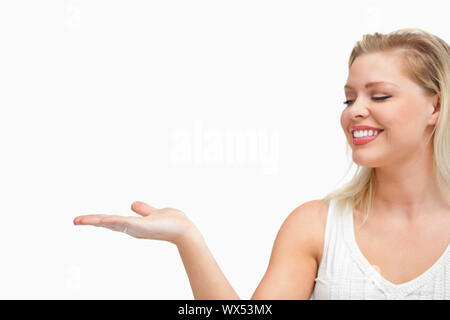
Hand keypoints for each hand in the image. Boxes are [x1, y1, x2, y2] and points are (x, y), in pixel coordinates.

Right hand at [73, 201, 198, 244]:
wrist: (184, 229)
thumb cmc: (171, 222)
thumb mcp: (153, 213)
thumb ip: (143, 209)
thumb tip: (133, 204)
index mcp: (132, 224)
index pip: (110, 220)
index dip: (96, 219)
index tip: (80, 219)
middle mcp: (132, 228)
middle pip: (107, 223)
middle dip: (91, 221)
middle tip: (74, 220)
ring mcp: (136, 228)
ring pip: (113, 223)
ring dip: (98, 221)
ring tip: (82, 220)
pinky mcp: (143, 227)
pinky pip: (127, 223)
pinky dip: (115, 221)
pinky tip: (105, 219)